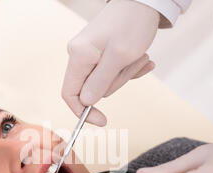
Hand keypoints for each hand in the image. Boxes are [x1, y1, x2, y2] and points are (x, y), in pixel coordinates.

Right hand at [62, 0, 158, 125]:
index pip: (70, 94)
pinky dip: (128, 68)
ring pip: (105, 80)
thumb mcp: (119, 58)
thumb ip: (100, 82)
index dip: (83, 112)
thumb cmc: (132, 25)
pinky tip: (143, 58)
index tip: (102, 121)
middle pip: (91, 88)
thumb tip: (86, 103)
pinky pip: (111, 71)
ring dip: (125, 73)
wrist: (143, 1)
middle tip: (134, 64)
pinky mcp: (99, 52)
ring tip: (141, 56)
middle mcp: (79, 55)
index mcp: (79, 56)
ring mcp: (89, 53)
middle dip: (116, 83)